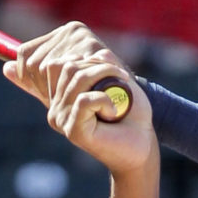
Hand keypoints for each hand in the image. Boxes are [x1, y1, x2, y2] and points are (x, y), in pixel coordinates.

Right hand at [9, 22, 155, 172]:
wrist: (142, 144)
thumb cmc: (131, 113)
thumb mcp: (116, 78)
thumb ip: (102, 62)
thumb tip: (96, 53)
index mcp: (59, 95)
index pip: (55, 62)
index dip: (86, 58)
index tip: (112, 68)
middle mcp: (55, 108)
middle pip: (65, 65)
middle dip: (98, 65)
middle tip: (122, 78)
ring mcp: (61, 120)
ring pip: (75, 77)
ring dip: (105, 77)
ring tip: (120, 94)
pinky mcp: (72, 130)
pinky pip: (84, 100)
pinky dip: (105, 100)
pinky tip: (114, 111)